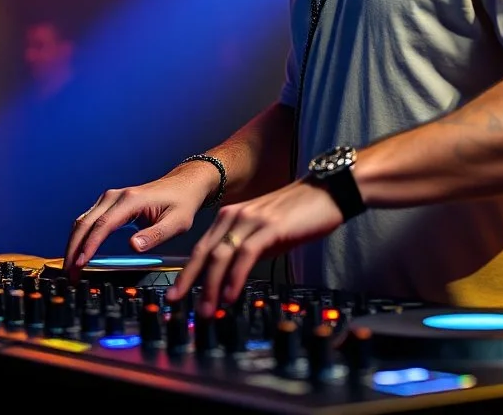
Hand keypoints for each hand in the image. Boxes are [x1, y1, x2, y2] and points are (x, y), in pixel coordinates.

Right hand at [63, 164, 217, 277]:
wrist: (184, 183)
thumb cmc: (182, 202)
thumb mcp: (177, 222)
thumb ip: (155, 235)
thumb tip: (132, 246)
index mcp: (131, 200)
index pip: (103, 225)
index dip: (89, 246)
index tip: (80, 265)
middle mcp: (116, 196)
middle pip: (85, 222)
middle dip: (74, 249)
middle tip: (71, 274)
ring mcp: (111, 198)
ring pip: (83, 221)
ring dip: (74, 244)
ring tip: (72, 268)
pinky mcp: (110, 202)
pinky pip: (89, 220)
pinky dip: (81, 237)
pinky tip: (79, 252)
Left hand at [166, 179, 342, 316]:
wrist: (326, 192)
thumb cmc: (298, 214)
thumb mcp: (264, 232)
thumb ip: (246, 248)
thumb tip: (232, 278)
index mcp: (232, 216)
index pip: (202, 247)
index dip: (187, 272)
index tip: (176, 294)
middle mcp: (236, 215)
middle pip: (204, 251)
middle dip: (189, 280)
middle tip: (177, 304)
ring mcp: (252, 220)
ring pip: (221, 254)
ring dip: (211, 285)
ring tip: (207, 309)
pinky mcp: (270, 226)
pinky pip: (246, 254)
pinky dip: (235, 277)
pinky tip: (231, 295)